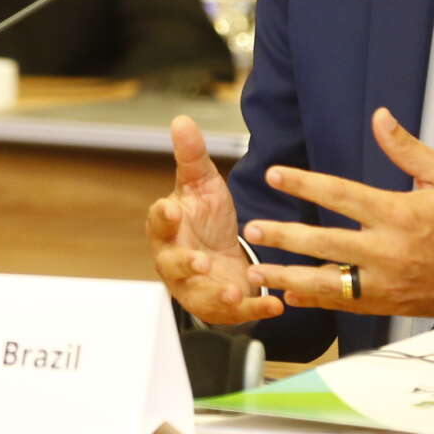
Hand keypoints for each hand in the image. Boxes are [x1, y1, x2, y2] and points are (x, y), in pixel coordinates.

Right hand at [147, 115, 281, 324]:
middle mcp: (174, 260)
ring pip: (198, 295)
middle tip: (200, 261)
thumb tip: (181, 119)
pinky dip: (254, 311)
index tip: (172, 209)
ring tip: (230, 292)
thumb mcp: (201, 183)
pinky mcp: (219, 307)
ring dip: (214, 295)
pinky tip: (275, 306)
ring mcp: (195, 287)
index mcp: (168, 228)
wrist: (222, 255)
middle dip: (185, 263)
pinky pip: (234, 313)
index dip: (165, 216)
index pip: (159, 220)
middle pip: (172, 264)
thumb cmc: (204, 217)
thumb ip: (191, 156)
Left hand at [239, 108, 433, 335]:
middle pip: (325, 243)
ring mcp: (386, 283)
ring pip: (328, 283)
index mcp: (399, 214)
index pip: (341, 195)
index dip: (304, 184)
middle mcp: (388, 251)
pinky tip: (289, 294)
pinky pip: (344, 304)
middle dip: (284, 236)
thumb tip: (379, 116)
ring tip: (256, 272)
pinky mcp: (388, 305)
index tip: (274, 175)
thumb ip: (407, 148)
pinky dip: (315, 301)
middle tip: (253, 229)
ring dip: (289, 276)